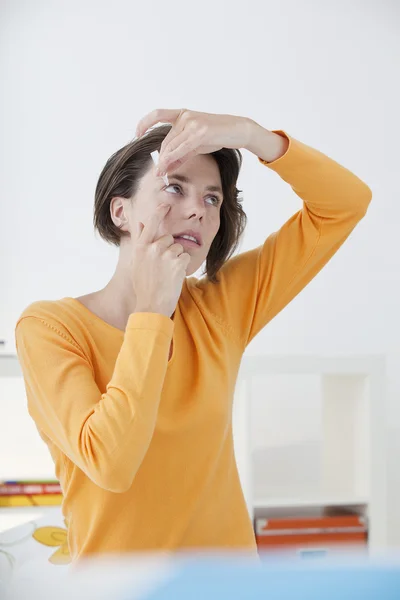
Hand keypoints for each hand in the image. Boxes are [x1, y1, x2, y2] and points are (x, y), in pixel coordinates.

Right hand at [131, 203, 190, 317]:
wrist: (152, 304)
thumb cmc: (143, 285)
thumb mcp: (136, 262)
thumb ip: (139, 241)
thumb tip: (139, 222)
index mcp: (141, 247)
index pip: (150, 224)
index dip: (158, 212)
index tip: (165, 205)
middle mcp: (153, 248)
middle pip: (169, 239)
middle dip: (169, 250)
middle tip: (162, 267)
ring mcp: (166, 254)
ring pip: (178, 249)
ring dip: (176, 259)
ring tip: (167, 274)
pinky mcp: (178, 262)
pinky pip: (185, 258)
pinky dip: (182, 267)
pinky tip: (173, 277)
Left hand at [135, 108, 252, 174]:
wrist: (238, 130)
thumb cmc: (217, 136)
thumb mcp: (196, 145)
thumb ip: (180, 154)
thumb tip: (165, 167)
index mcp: (182, 114)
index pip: (158, 115)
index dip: (145, 123)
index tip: (137, 133)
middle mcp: (185, 116)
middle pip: (166, 141)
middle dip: (160, 158)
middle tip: (157, 172)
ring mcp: (192, 122)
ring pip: (172, 145)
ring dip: (164, 161)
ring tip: (160, 174)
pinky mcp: (200, 131)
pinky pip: (182, 147)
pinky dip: (172, 158)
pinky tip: (166, 166)